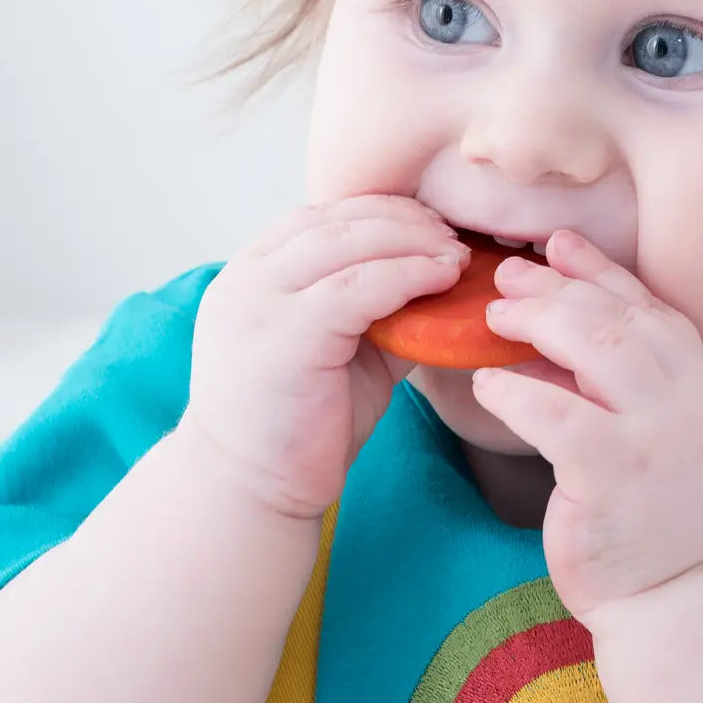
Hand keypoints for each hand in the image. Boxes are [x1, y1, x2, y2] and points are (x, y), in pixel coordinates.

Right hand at [183, 195, 469, 518]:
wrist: (251, 492)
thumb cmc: (298, 425)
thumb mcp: (336, 349)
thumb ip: (372, 308)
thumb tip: (440, 275)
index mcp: (251, 274)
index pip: (321, 216)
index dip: (382, 211)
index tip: (431, 223)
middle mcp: (247, 279)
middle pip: (337, 221)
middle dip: (404, 221)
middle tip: (453, 237)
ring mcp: (259, 304)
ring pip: (349, 245)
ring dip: (412, 243)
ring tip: (456, 257)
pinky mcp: (284, 336)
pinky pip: (358, 288)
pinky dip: (407, 276)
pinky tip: (442, 280)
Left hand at [471, 229, 702, 624]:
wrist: (683, 600)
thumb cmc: (658, 517)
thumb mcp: (660, 435)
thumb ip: (631, 381)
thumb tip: (561, 321)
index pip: (651, 308)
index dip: (600, 271)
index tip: (556, 244)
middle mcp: (694, 401)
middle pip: (618, 319)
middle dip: (556, 289)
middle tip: (506, 276)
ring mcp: (660, 437)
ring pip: (595, 348)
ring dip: (536, 322)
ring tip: (491, 317)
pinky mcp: (616, 476)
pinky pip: (555, 413)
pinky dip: (513, 392)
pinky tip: (483, 385)